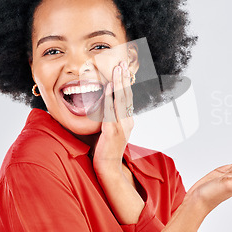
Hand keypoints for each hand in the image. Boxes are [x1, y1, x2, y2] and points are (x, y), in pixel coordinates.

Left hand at [92, 61, 133, 175]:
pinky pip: (111, 110)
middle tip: (122, 63)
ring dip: (119, 83)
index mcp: (127, 121)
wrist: (109, 168)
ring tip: (118, 69)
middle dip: (124, 78)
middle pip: (126, 95)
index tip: (123, 69)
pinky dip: (110, 97)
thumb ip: (109, 118)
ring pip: (121, 100)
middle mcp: (127, 121)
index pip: (127, 98)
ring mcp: (121, 126)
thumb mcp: (110, 131)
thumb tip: (104, 105)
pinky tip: (109, 87)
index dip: (125, 83)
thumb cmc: (106, 150)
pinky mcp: (112, 131)